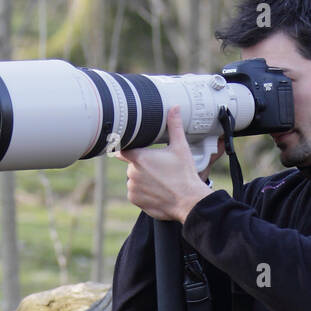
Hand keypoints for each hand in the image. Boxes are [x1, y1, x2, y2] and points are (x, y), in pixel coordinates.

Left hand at [117, 106, 212, 223]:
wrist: (188, 202)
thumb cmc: (184, 175)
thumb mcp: (180, 148)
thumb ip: (174, 126)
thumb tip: (174, 108)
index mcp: (139, 157)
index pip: (122, 148)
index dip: (125, 146)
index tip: (128, 146)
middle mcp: (132, 172)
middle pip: (132, 164)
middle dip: (142, 165)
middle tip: (159, 168)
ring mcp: (132, 187)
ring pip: (134, 179)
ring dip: (142, 179)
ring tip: (159, 181)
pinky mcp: (135, 200)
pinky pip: (135, 193)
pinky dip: (143, 192)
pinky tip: (156, 191)